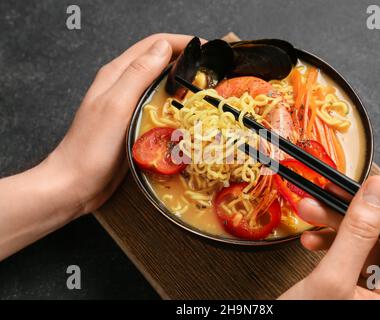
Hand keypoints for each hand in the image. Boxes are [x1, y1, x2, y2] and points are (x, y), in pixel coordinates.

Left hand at [0, 34, 198, 259]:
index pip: (153, 45)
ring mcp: (128, 106)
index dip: (181, 42)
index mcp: (116, 74)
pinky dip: (175, 105)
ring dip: (182, 83)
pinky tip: (188, 115)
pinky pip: (159, 107)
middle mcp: (122, 86)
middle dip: (186, 60)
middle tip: (212, 71)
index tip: (208, 49)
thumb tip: (163, 47)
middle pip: (158, 62)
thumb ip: (138, 74)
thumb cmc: (91, 147)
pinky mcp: (133, 125)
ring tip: (206, 91)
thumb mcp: (116, 106)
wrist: (75, 184)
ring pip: (159, 85)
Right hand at [279, 176, 379, 299]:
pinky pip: (346, 255)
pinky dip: (327, 242)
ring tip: (310, 212)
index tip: (377, 190)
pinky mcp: (349, 287)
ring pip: (363, 244)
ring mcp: (369, 291)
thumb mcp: (332, 279)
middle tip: (331, 195)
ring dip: (334, 225)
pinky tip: (311, 239)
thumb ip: (357, 234)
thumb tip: (378, 192)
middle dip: (353, 215)